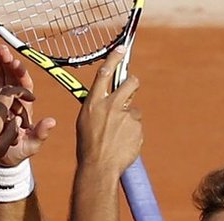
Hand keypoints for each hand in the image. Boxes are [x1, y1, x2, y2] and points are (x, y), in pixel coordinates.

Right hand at [0, 46, 55, 166]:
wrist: (2, 161)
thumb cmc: (18, 154)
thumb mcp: (30, 146)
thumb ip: (40, 134)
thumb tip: (52, 122)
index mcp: (24, 107)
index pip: (24, 85)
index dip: (20, 73)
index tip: (14, 62)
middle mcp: (13, 100)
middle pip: (12, 77)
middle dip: (7, 62)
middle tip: (1, 49)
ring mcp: (1, 101)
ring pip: (0, 77)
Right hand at [76, 51, 142, 176]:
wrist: (99, 168)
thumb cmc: (89, 147)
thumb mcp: (86, 122)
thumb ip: (98, 107)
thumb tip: (108, 99)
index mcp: (94, 102)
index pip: (105, 73)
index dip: (114, 58)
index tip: (122, 49)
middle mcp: (111, 105)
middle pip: (131, 83)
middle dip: (133, 84)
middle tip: (131, 90)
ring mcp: (125, 116)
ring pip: (134, 111)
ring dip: (129, 120)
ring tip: (118, 137)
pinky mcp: (136, 128)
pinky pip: (137, 127)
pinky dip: (132, 135)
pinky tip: (123, 145)